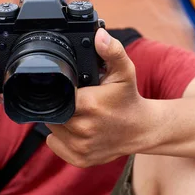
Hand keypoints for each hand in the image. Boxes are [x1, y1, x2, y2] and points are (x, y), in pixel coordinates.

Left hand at [46, 28, 154, 167]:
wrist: (142, 129)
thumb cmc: (129, 98)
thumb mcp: (124, 71)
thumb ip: (112, 51)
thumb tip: (99, 35)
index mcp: (89, 105)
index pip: (57, 96)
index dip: (60, 91)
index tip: (70, 88)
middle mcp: (83, 129)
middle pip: (52, 112)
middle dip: (59, 104)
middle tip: (74, 99)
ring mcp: (81, 147)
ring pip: (52, 129)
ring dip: (58, 120)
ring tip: (75, 112)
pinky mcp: (80, 159)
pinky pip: (55, 145)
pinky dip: (59, 137)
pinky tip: (74, 127)